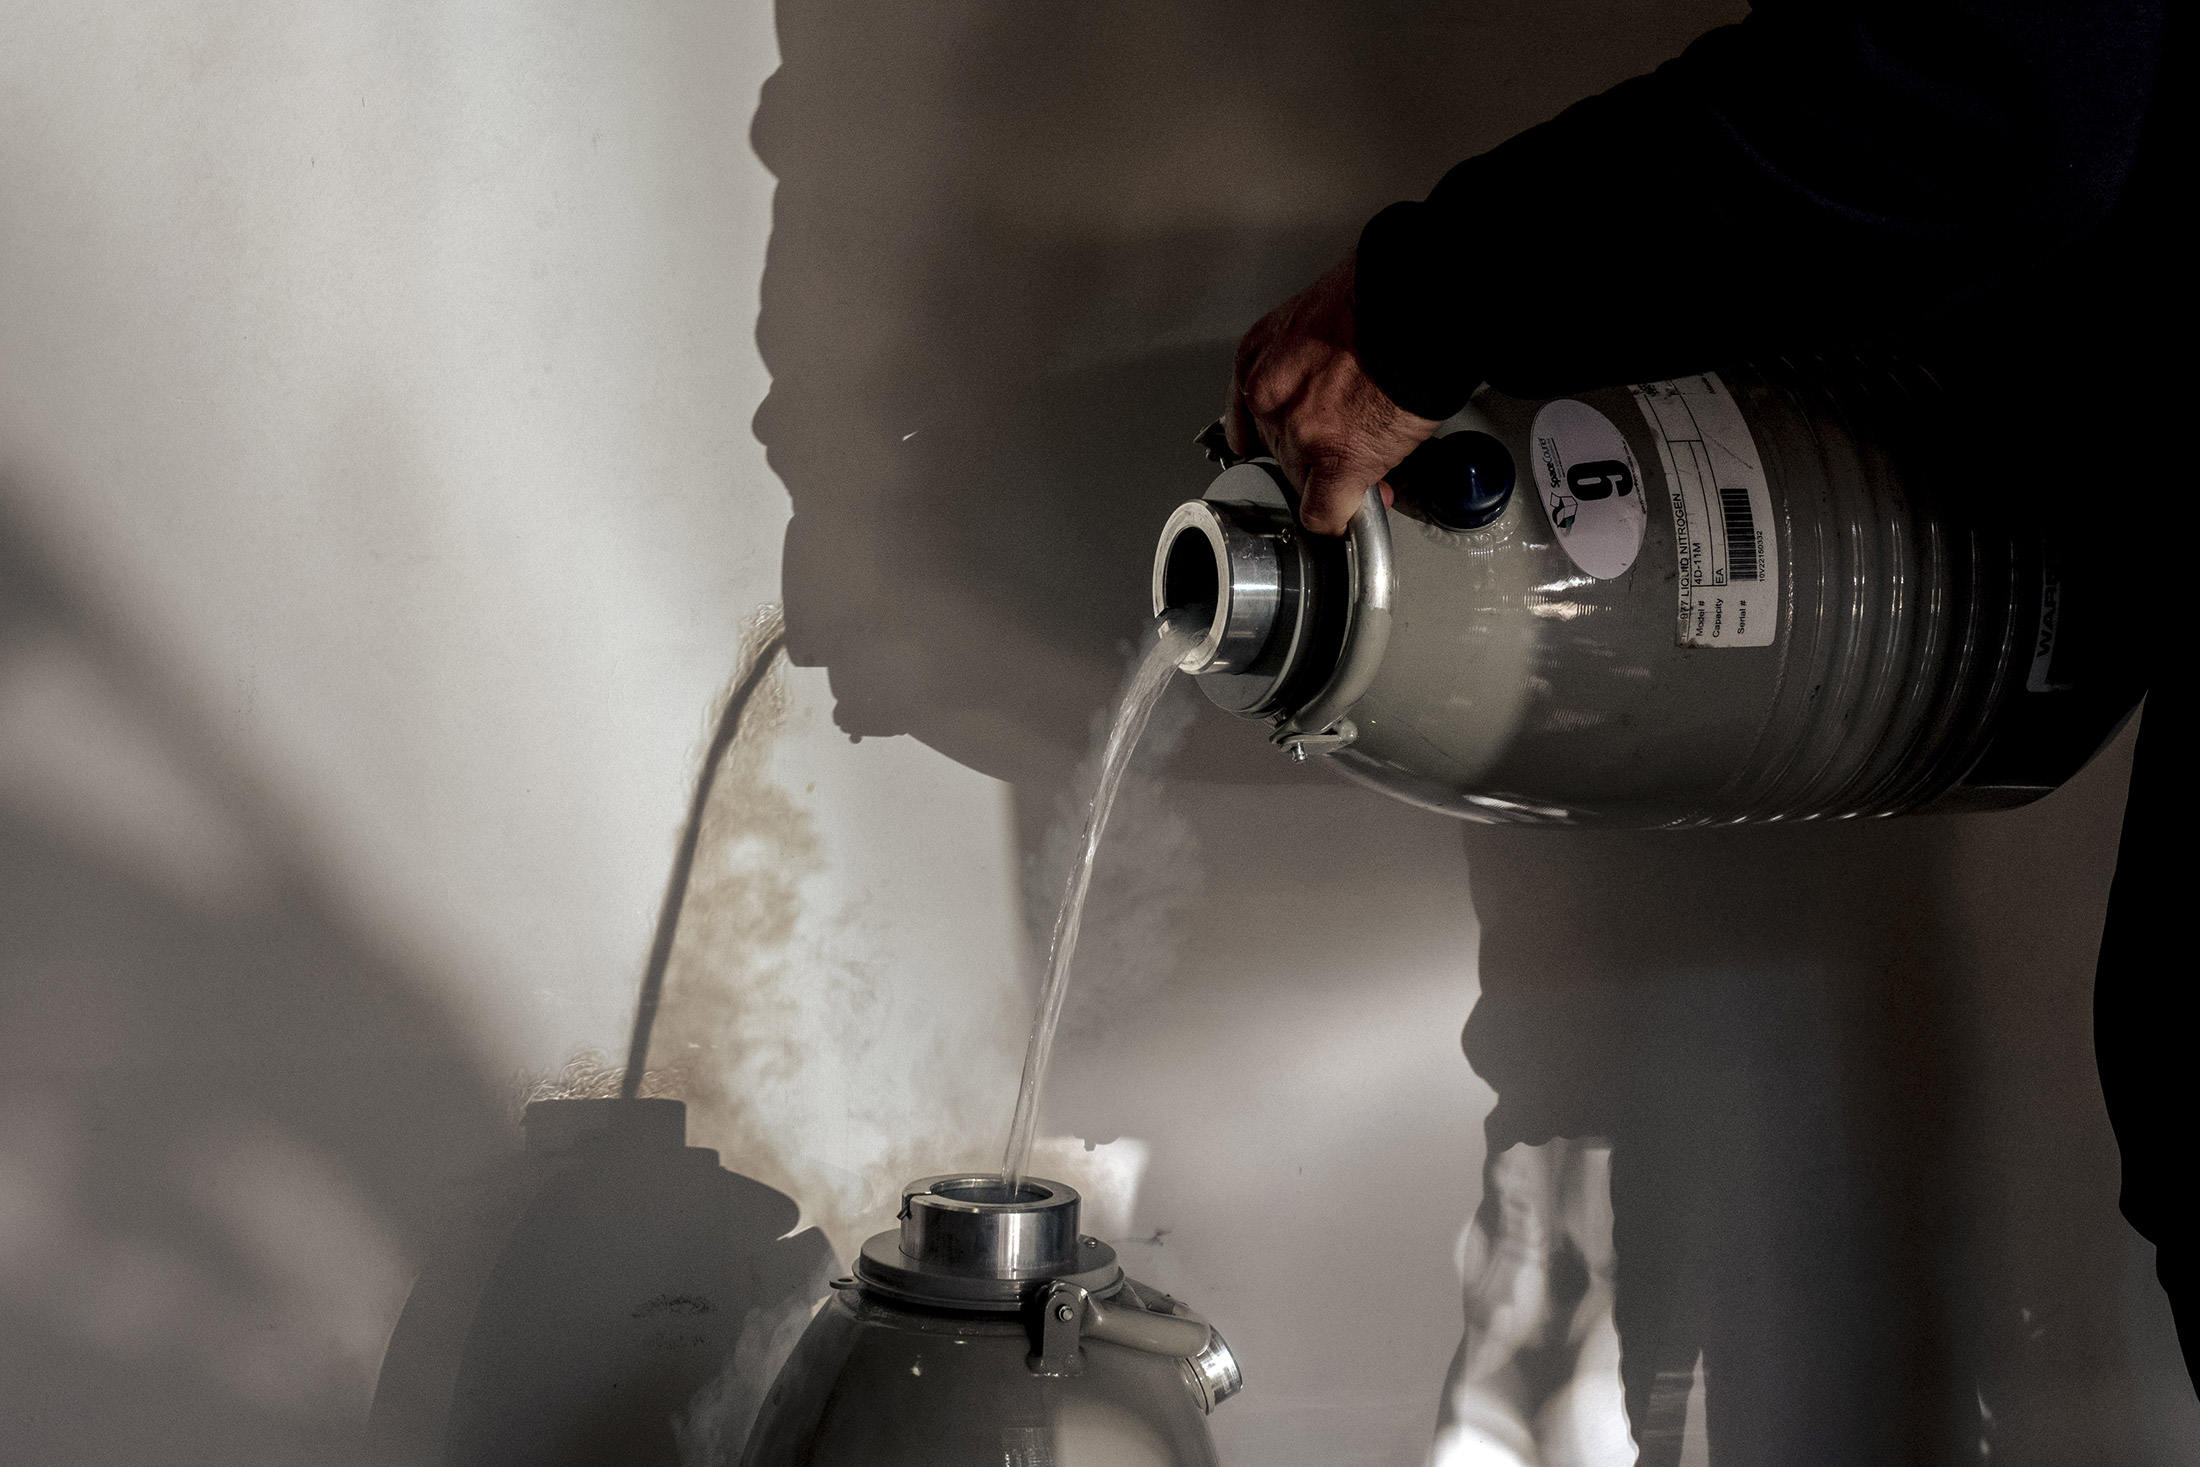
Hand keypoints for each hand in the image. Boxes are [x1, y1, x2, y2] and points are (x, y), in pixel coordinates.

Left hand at [1225, 254, 1441, 535]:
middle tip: (1351, 445)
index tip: (1301, 439)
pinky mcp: (1336, 461)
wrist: (1417, 304)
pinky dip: (1339, 519)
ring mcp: (1300, 433)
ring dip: (1335, 482)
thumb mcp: (1320, 318)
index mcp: (1259, 356)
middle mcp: (1269, 397)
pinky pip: (1325, 513)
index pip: (1252, 419)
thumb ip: (1311, 361)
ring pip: (1302, 484)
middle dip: (1315, 455)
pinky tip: (1353, 513)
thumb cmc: (1381, 299)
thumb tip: (1334, 393)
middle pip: (1280, 453)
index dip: (1284, 433)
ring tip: (1370, 461)